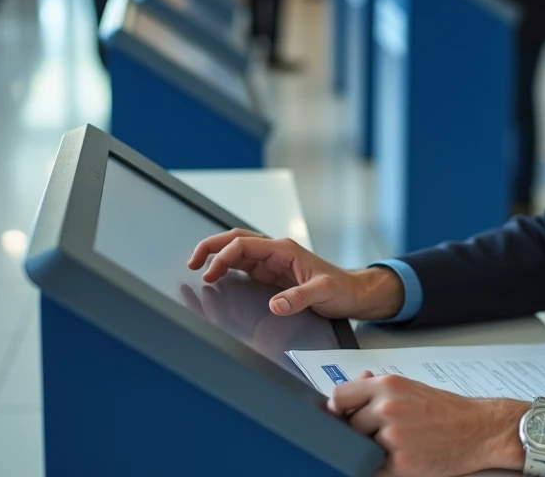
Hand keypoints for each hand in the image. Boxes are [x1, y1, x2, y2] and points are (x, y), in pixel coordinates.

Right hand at [187, 229, 405, 319]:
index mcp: (284, 249)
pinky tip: (216, 278)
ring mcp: (271, 263)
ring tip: (197, 270)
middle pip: (236, 240)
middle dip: (211, 247)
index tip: (209, 274)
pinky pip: (243, 266)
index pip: (245, 245)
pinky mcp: (270, 275)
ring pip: (237, 251)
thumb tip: (276, 305)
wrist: (352, 293)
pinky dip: (226, 269)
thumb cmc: (341, 288)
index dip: (223, 256)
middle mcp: (275, 252)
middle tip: (191, 263)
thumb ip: (299, 298)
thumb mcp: (324, 292)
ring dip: (216, 257)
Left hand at [329, 372, 527, 476]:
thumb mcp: (409, 388)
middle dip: (361, 431)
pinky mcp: (400, 462)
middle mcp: (387, 407)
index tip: (343, 416)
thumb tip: (355, 383)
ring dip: (373, 448)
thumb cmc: (445, 409)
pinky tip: (401, 457)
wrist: (478, 429)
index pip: (339, 396)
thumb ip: (378, 388)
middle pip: (348, 425)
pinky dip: (383, 466)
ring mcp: (392, 436)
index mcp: (388, 385)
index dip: (339, 409)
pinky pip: (374, 468)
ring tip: (397, 443)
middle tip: (381, 432)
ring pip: (360, 447)